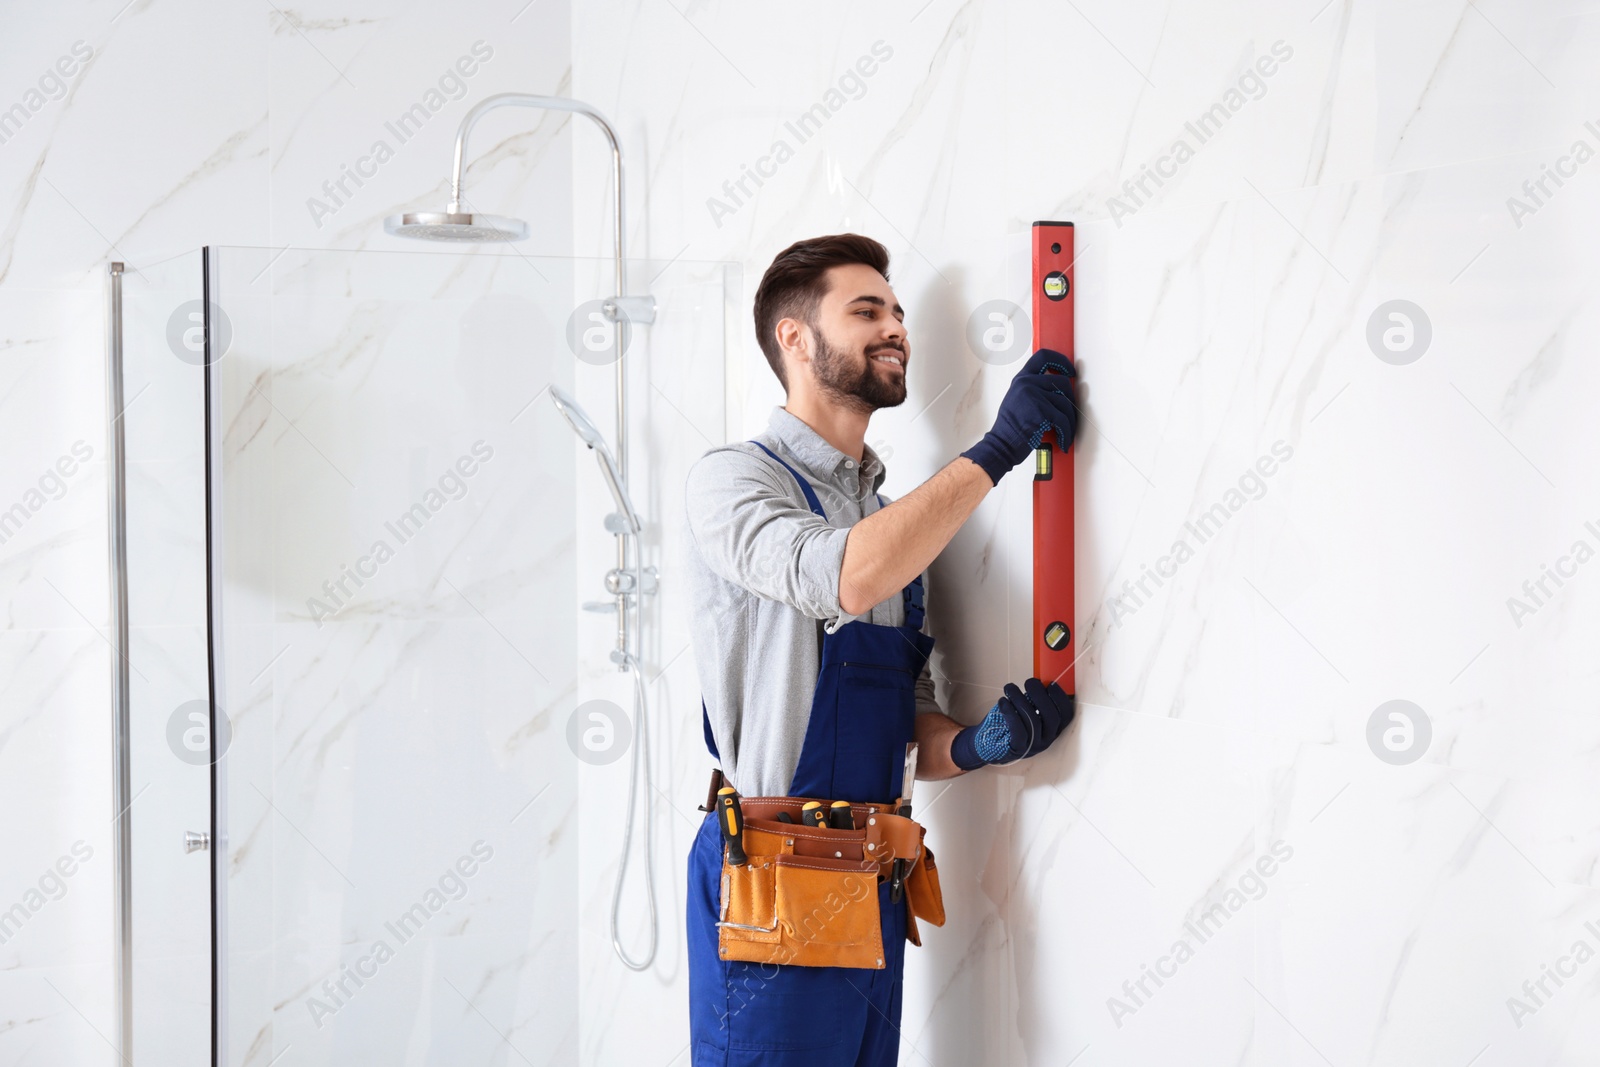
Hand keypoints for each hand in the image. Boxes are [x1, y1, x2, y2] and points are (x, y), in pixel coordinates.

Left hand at [949, 678, 1075, 770]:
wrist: (987, 743)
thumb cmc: (1009, 722)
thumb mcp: (1025, 711)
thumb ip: (1034, 701)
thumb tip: (1038, 682)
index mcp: (1053, 729)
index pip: (1066, 715)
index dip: (1061, 699)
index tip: (1051, 683)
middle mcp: (1046, 739)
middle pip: (1052, 717)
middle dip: (1041, 696)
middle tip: (1029, 682)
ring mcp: (1033, 746)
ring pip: (1033, 721)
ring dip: (1021, 700)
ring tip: (1009, 688)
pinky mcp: (1017, 749)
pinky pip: (1018, 730)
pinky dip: (1010, 712)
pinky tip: (1003, 701)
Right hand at [960, 348, 1077, 485]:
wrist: (1002, 445)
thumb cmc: (1011, 428)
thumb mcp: (1018, 399)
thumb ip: (1034, 389)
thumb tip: (1060, 389)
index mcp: (1021, 379)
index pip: (1044, 357)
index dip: (1061, 362)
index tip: (1070, 372)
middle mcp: (1026, 383)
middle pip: (1061, 382)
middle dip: (1070, 400)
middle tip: (1069, 414)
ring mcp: (1033, 395)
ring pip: (1065, 403)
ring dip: (1070, 421)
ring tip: (1066, 432)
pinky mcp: (1040, 411)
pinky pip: (1063, 420)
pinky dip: (1067, 432)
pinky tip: (1064, 440)